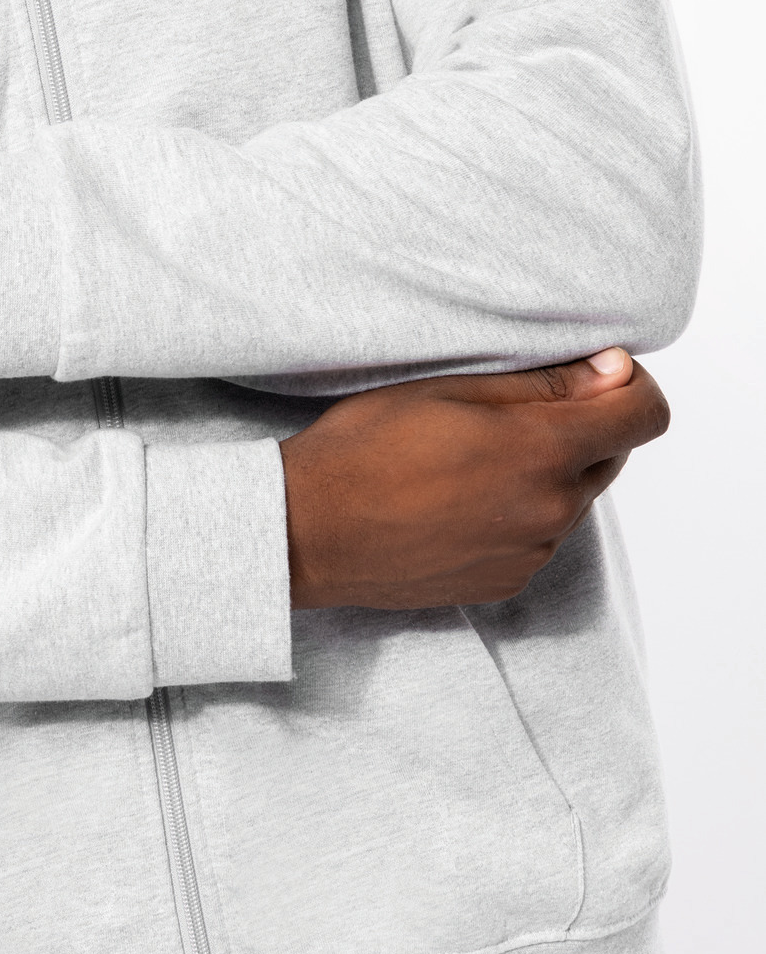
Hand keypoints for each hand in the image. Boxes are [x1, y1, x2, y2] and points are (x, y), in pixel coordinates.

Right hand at [281, 348, 669, 609]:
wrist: (309, 531)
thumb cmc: (368, 445)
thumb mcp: (450, 389)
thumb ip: (545, 384)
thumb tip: (615, 371)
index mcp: (543, 452)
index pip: (644, 415)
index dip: (628, 384)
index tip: (592, 371)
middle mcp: (552, 511)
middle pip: (611, 455)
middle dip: (581, 424)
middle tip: (507, 409)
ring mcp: (531, 554)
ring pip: (572, 498)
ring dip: (547, 471)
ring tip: (471, 457)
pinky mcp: (507, 582)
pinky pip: (540, 537)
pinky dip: (519, 511)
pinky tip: (459, 498)